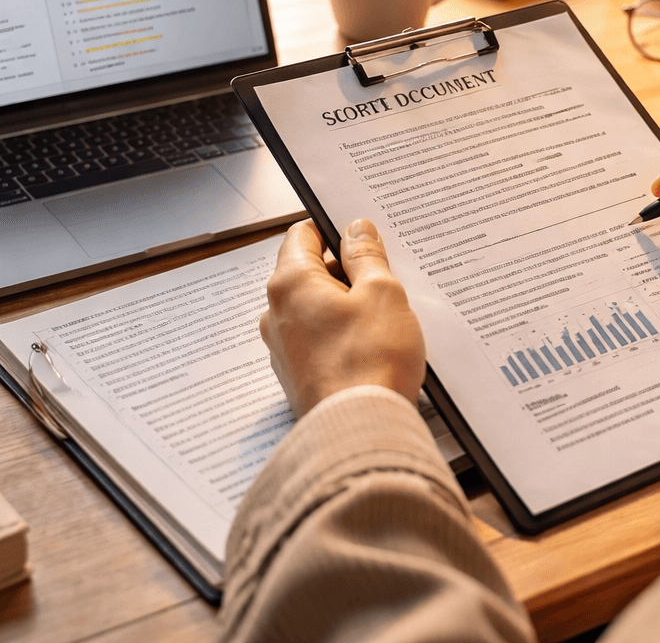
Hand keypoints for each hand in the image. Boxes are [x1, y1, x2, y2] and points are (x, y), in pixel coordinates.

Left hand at [261, 219, 425, 416]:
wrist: (362, 431)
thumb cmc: (370, 362)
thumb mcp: (382, 292)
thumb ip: (366, 255)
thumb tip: (356, 230)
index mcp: (290, 284)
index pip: (301, 235)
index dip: (332, 229)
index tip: (360, 236)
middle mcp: (276, 314)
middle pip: (308, 273)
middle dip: (344, 271)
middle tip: (383, 279)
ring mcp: (284, 348)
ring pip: (314, 309)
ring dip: (345, 306)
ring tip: (382, 318)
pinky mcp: (297, 375)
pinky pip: (317, 340)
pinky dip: (340, 336)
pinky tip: (371, 347)